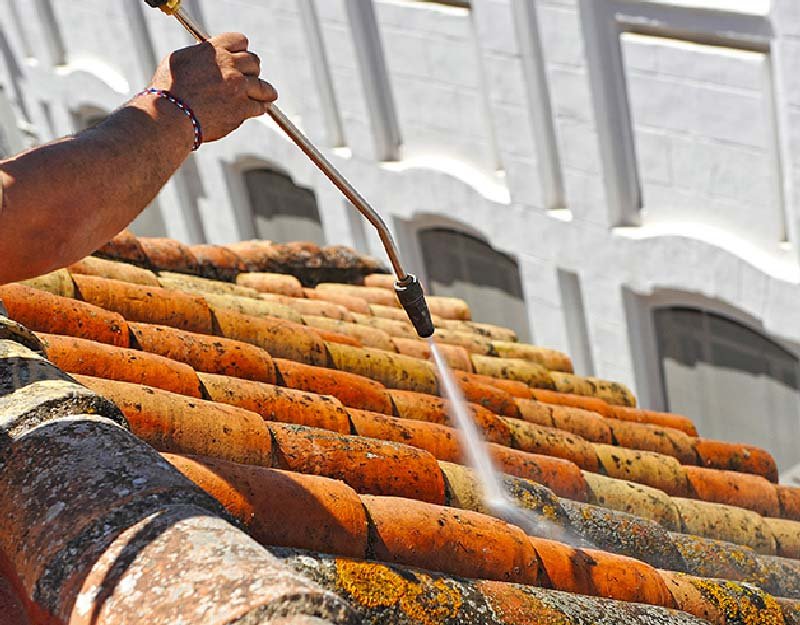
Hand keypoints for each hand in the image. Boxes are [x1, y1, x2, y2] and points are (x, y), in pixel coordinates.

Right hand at [149, 32, 277, 142]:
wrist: (171, 115)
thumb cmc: (168, 91)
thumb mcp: (180, 61)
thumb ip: (199, 56)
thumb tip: (204, 54)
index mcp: (214, 50)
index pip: (240, 40)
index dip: (242, 50)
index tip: (242, 57)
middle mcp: (229, 65)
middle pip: (254, 62)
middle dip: (252, 70)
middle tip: (251, 78)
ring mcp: (238, 87)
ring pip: (263, 86)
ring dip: (265, 91)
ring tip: (268, 94)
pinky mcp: (242, 108)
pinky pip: (260, 106)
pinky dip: (260, 108)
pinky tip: (260, 108)